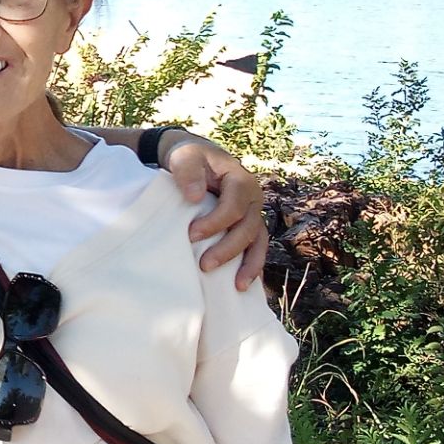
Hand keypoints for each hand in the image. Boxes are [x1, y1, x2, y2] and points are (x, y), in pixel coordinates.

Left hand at [161, 132, 267, 287]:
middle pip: (248, 228)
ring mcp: (253, 215)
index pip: (235, 205)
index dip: (216, 222)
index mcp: (241, 181)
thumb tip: (195, 196)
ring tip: (237, 286)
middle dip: (229, 249)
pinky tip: (244, 285)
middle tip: (205, 265)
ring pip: (258, 242)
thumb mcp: (185, 158)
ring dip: (248, 265)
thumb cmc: (190, 159)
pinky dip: (253, 267)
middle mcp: (254, 199)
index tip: (192, 235)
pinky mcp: (248, 227)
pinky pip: (256, 249)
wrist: (196, 161)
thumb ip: (188, 172)